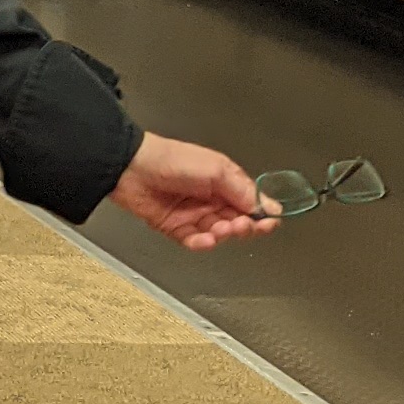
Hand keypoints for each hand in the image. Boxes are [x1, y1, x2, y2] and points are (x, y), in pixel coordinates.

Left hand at [108, 132, 281, 249]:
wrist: (131, 167)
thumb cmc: (173, 160)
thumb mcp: (216, 170)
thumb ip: (244, 190)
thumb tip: (272, 207)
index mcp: (225, 183)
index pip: (252, 205)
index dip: (262, 216)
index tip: (270, 223)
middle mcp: (212, 200)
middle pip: (238, 222)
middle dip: (245, 227)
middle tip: (242, 225)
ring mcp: (194, 215)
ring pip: (219, 234)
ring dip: (224, 234)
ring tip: (221, 228)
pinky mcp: (176, 228)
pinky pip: (195, 242)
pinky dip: (202, 243)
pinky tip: (205, 239)